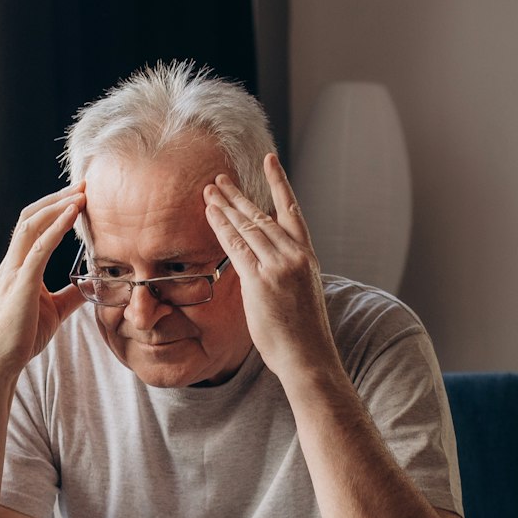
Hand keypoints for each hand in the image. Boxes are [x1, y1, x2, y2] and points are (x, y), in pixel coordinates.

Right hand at [0, 183, 87, 379]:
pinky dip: (56, 228)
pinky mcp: (20, 286)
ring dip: (57, 206)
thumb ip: (71, 295)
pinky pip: (38, 249)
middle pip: (31, 217)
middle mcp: (13, 263)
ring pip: (31, 226)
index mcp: (19, 267)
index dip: (55, 208)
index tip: (79, 196)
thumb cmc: (21, 338)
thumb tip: (92, 286)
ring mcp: (14, 272)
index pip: (34, 227)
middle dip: (57, 198)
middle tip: (84, 185)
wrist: (0, 364)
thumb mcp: (54, 311)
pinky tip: (73, 215)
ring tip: (81, 193)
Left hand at [203, 154, 341, 384]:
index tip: (270, 161)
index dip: (279, 183)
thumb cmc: (302, 333)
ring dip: (226, 206)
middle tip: (221, 178)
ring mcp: (278, 266)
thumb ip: (284, 271)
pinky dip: (221, 227)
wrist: (308, 356)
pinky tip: (210, 214)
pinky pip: (236, 246)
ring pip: (247, 226)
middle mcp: (295, 255)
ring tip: (209, 190)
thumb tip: (263, 262)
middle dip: (238, 195)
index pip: (292, 211)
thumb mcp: (301, 293)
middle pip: (262, 215)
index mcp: (307, 256)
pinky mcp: (261, 280)